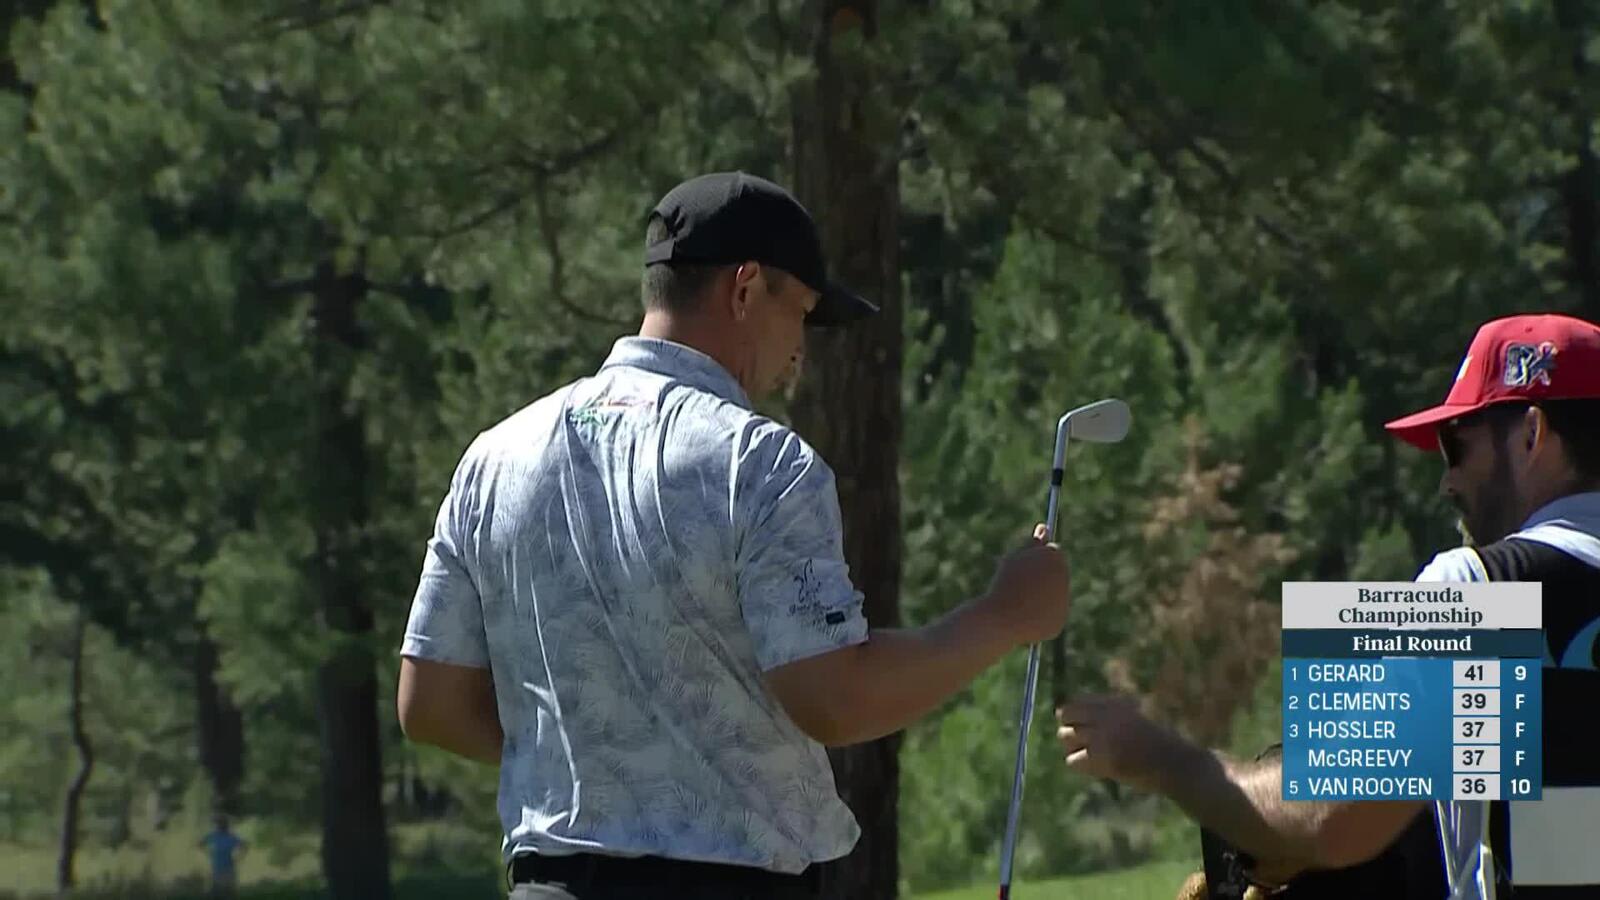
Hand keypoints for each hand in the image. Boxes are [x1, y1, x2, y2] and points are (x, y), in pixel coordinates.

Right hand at [981, 524, 1070, 645]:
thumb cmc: (1004, 584)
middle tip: (1022, 583)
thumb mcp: (1014, 559)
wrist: (1001, 618)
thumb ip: (1032, 543)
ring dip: (1041, 596)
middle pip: (1057, 574)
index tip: (1026, 564)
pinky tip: (1023, 616)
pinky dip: (1039, 615)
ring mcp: (1064, 602)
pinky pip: (1049, 616)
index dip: (1038, 558)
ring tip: (1018, 600)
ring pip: (1053, 596)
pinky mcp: (1059, 622)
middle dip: (1043, 576)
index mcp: (1054, 558)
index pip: (1053, 552)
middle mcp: (1064, 579)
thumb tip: (1044, 528)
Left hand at [1055, 693, 1187, 793]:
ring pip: (1065, 738)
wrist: (1177, 765)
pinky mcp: (1104, 759)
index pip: (1075, 702)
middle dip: (1070, 730)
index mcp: (1115, 704)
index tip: (1077, 727)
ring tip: (1092, 757)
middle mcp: (1107, 716)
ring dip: (1074, 748)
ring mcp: (1104, 737)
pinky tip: (1098, 770)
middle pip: (1066, 716)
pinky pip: (1073, 761)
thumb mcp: (1133, 717)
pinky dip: (1082, 766)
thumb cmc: (1158, 743)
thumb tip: (1064, 713)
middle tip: (1082, 744)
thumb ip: (1107, 713)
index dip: (1072, 716)